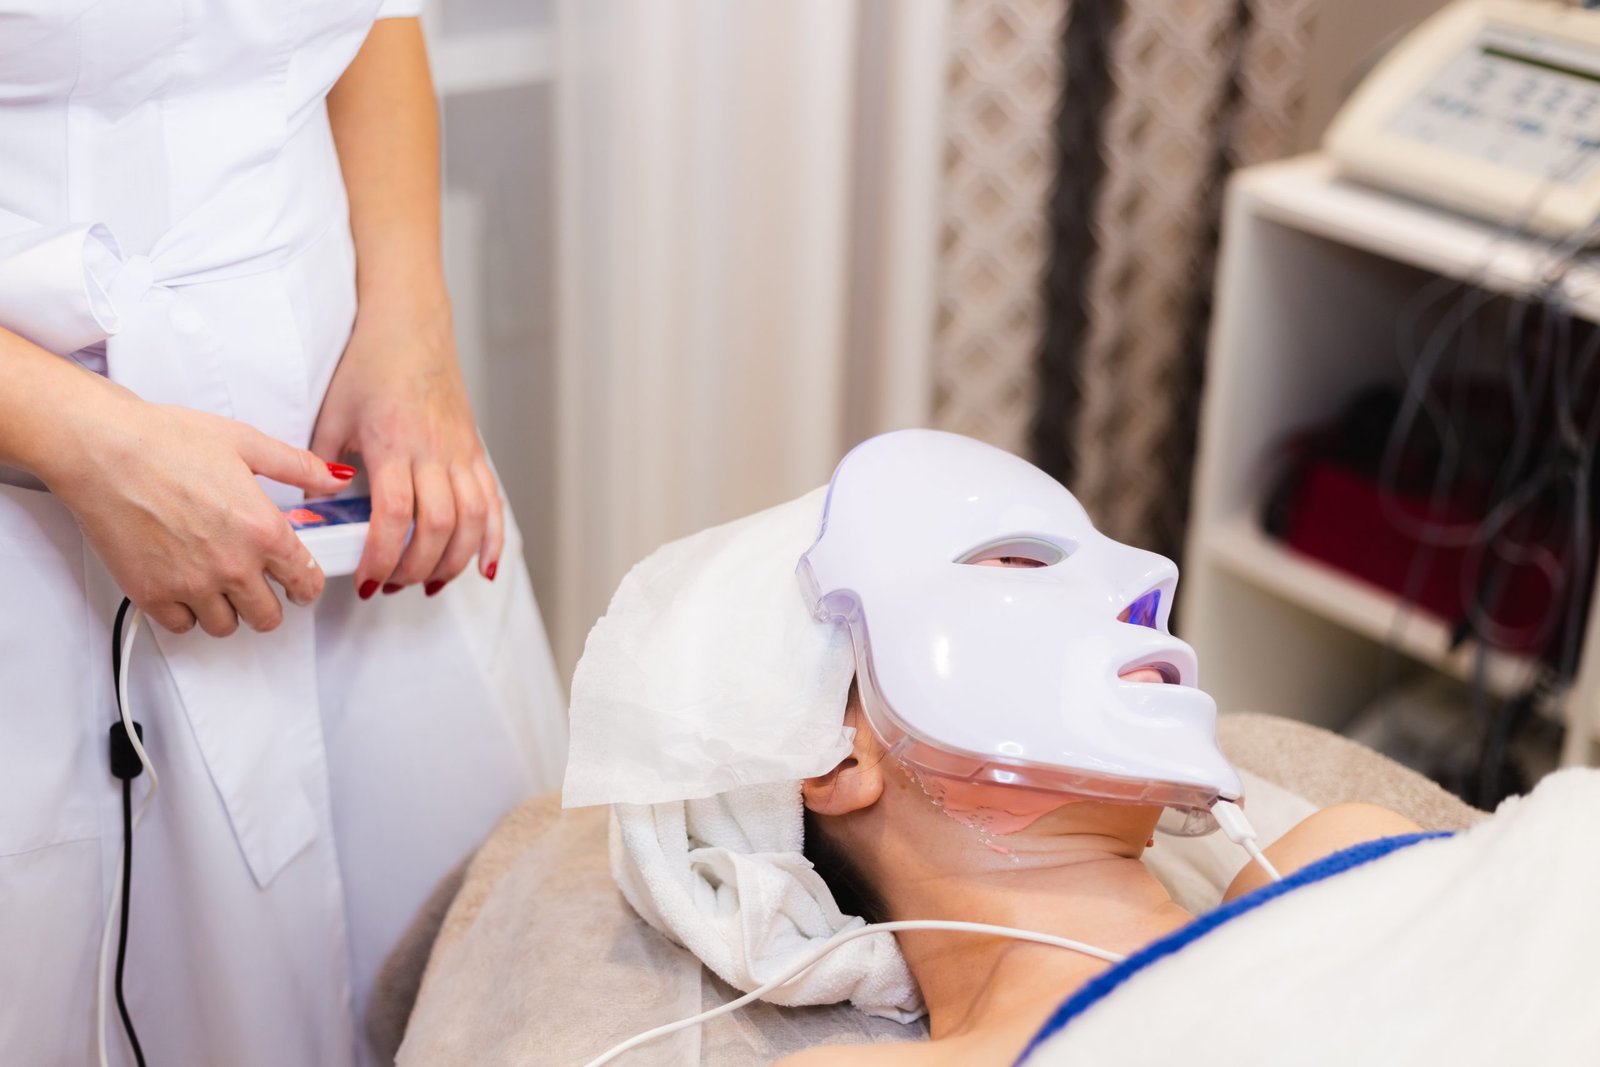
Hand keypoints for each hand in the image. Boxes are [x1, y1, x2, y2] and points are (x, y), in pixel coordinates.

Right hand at [49, 393, 354, 634]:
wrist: (103, 449)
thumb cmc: (167, 440)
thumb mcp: (246, 443)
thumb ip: (298, 467)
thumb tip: (334, 479)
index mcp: (264, 531)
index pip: (304, 582)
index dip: (305, 586)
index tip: (298, 585)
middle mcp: (233, 566)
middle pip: (267, 616)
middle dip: (267, 602)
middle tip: (256, 586)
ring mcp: (192, 585)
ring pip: (225, 626)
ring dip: (226, 610)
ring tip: (217, 585)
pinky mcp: (151, 594)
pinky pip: (182, 626)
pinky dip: (186, 613)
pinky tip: (184, 588)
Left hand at [310, 300, 500, 598]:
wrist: (410, 328)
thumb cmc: (369, 367)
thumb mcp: (332, 415)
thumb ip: (321, 466)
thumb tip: (316, 511)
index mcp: (394, 443)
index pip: (394, 515)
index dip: (382, 556)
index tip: (367, 580)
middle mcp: (434, 451)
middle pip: (438, 527)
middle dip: (415, 568)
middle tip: (391, 585)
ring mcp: (461, 453)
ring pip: (472, 521)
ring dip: (453, 562)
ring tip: (428, 583)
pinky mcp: (476, 452)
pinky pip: (493, 504)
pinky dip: (492, 540)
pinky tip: (483, 568)